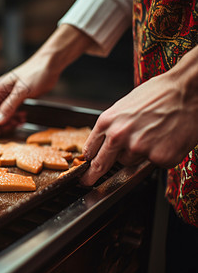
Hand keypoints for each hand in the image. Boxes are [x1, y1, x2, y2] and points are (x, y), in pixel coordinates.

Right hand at [0, 24, 93, 134]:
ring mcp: (10, 95)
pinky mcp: (19, 98)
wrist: (50, 65)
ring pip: (4, 114)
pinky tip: (24, 118)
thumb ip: (9, 106)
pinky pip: (13, 111)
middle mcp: (2, 92)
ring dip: (10, 121)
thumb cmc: (35, 72)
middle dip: (1, 123)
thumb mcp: (22, 91)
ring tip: (20, 122)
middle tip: (11, 128)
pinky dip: (17, 117)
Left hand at [81, 46, 197, 185]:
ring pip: (129, 162)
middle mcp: (118, 137)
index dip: (87, 161)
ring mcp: (139, 149)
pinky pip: (153, 163)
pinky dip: (159, 155)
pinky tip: (167, 139)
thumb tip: (105, 142)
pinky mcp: (159, 158)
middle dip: (93, 176)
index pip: (90, 149)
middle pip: (101, 165)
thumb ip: (113, 125)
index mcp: (107, 121)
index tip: (84, 169)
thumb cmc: (159, 94)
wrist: (188, 90)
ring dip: (137, 155)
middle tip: (88, 182)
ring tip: (152, 135)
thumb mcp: (125, 106)